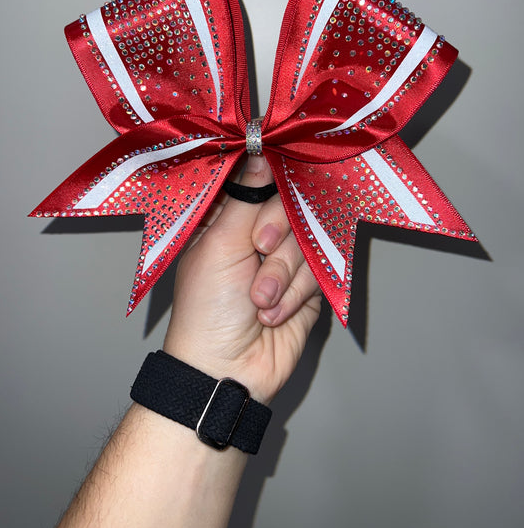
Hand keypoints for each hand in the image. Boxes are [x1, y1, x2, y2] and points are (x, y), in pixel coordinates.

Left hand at [163, 155, 320, 403]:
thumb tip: (261, 155)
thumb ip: (246, 199)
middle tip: (260, 251)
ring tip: (260, 302)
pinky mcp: (307, 284)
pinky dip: (298, 293)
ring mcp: (283, 259)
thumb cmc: (208, 310)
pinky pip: (319, 268)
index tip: (274, 184)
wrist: (228, 372)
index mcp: (225, 219)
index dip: (268, 182)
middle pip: (289, 204)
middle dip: (277, 233)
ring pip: (308, 237)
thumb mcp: (219, 246)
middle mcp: (255, 234)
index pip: (256, 181)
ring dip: (284, 274)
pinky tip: (274, 314)